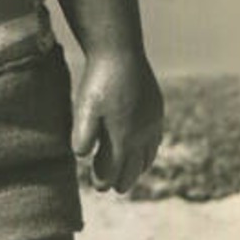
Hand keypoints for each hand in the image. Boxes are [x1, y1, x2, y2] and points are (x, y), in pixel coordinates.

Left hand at [72, 50, 163, 192]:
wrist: (120, 51)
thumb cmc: (98, 82)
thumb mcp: (84, 108)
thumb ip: (83, 135)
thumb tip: (82, 156)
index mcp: (124, 137)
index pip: (114, 170)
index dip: (105, 181)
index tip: (99, 188)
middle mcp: (142, 133)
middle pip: (134, 166)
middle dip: (124, 179)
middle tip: (114, 188)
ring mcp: (153, 121)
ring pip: (148, 154)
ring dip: (137, 166)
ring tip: (129, 173)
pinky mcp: (157, 109)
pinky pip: (155, 139)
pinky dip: (148, 150)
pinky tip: (142, 148)